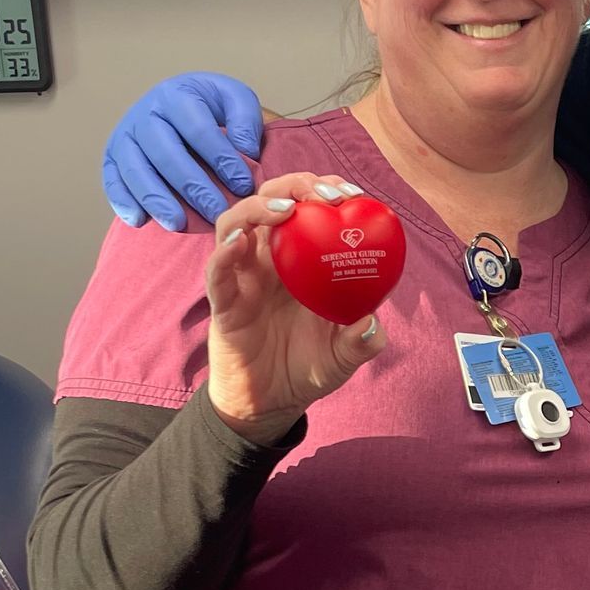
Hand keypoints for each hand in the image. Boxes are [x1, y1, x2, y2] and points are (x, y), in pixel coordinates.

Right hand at [105, 72, 265, 230]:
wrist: (176, 104)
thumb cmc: (210, 108)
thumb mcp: (234, 100)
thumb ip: (245, 119)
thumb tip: (245, 151)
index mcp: (176, 95)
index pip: (198, 130)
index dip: (221, 160)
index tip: (243, 185)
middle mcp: (145, 114)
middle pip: (166, 154)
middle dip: (193, 187)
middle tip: (216, 213)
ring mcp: (125, 136)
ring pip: (136, 170)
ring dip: (156, 199)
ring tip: (178, 224)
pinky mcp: (112, 158)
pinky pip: (112, 181)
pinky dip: (123, 201)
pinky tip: (140, 220)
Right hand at [206, 174, 387, 438]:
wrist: (271, 404)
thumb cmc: (309, 368)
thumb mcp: (344, 356)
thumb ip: (361, 342)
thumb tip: (372, 323)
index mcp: (302, 261)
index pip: (310, 208)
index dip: (327, 190)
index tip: (352, 193)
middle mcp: (271, 260)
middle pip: (273, 201)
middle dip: (297, 185)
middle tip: (325, 194)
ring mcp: (244, 277)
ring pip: (237, 223)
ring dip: (258, 206)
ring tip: (285, 208)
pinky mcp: (223, 302)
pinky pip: (217, 272)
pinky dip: (224, 253)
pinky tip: (238, 244)